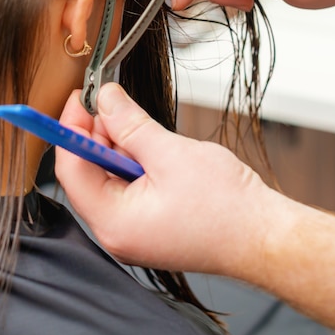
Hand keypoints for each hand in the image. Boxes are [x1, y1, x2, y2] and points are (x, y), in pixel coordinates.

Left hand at [55, 83, 271, 276]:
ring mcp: (133, 231)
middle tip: (116, 104)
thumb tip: (105, 99)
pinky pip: (127, 186)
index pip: (71, 168)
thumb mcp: (171, 154)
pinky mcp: (148, 225)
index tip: (80, 97)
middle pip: (87, 172)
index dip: (71, 127)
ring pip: (109, 176)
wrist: (263, 237)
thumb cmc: (226, 207)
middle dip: (98, 134)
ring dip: (120, 146)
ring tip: (148, 132)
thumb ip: (130, 124)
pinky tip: (155, 150)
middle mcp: (116, 231)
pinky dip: (135, 161)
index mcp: (114, 221)